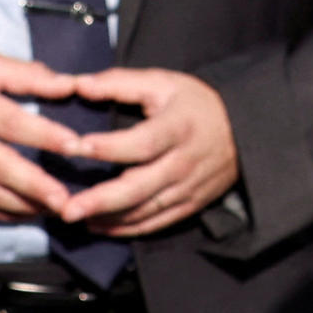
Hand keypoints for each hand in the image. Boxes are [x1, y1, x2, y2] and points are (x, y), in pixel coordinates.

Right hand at [0, 48, 85, 224]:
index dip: (45, 135)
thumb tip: (70, 84)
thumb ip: (27, 75)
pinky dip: (2, 214)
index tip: (76, 146)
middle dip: (36, 186)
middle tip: (67, 200)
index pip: (12, 123)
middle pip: (1, 167)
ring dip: (25, 206)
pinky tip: (28, 214)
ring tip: (57, 209)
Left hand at [53, 66, 237, 236]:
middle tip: (68, 209)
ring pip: (144, 210)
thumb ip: (120, 83)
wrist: (245, 132)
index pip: (140, 143)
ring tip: (75, 217)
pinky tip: (101, 227)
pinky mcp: (190, 205)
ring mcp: (187, 188)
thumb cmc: (196, 104)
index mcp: (178, 128)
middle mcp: (183, 162)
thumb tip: (79, 84)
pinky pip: (156, 223)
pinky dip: (128, 229)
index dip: (107, 147)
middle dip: (101, 200)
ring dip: (108, 218)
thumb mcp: (163, 83)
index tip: (73, 147)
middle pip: (139, 187)